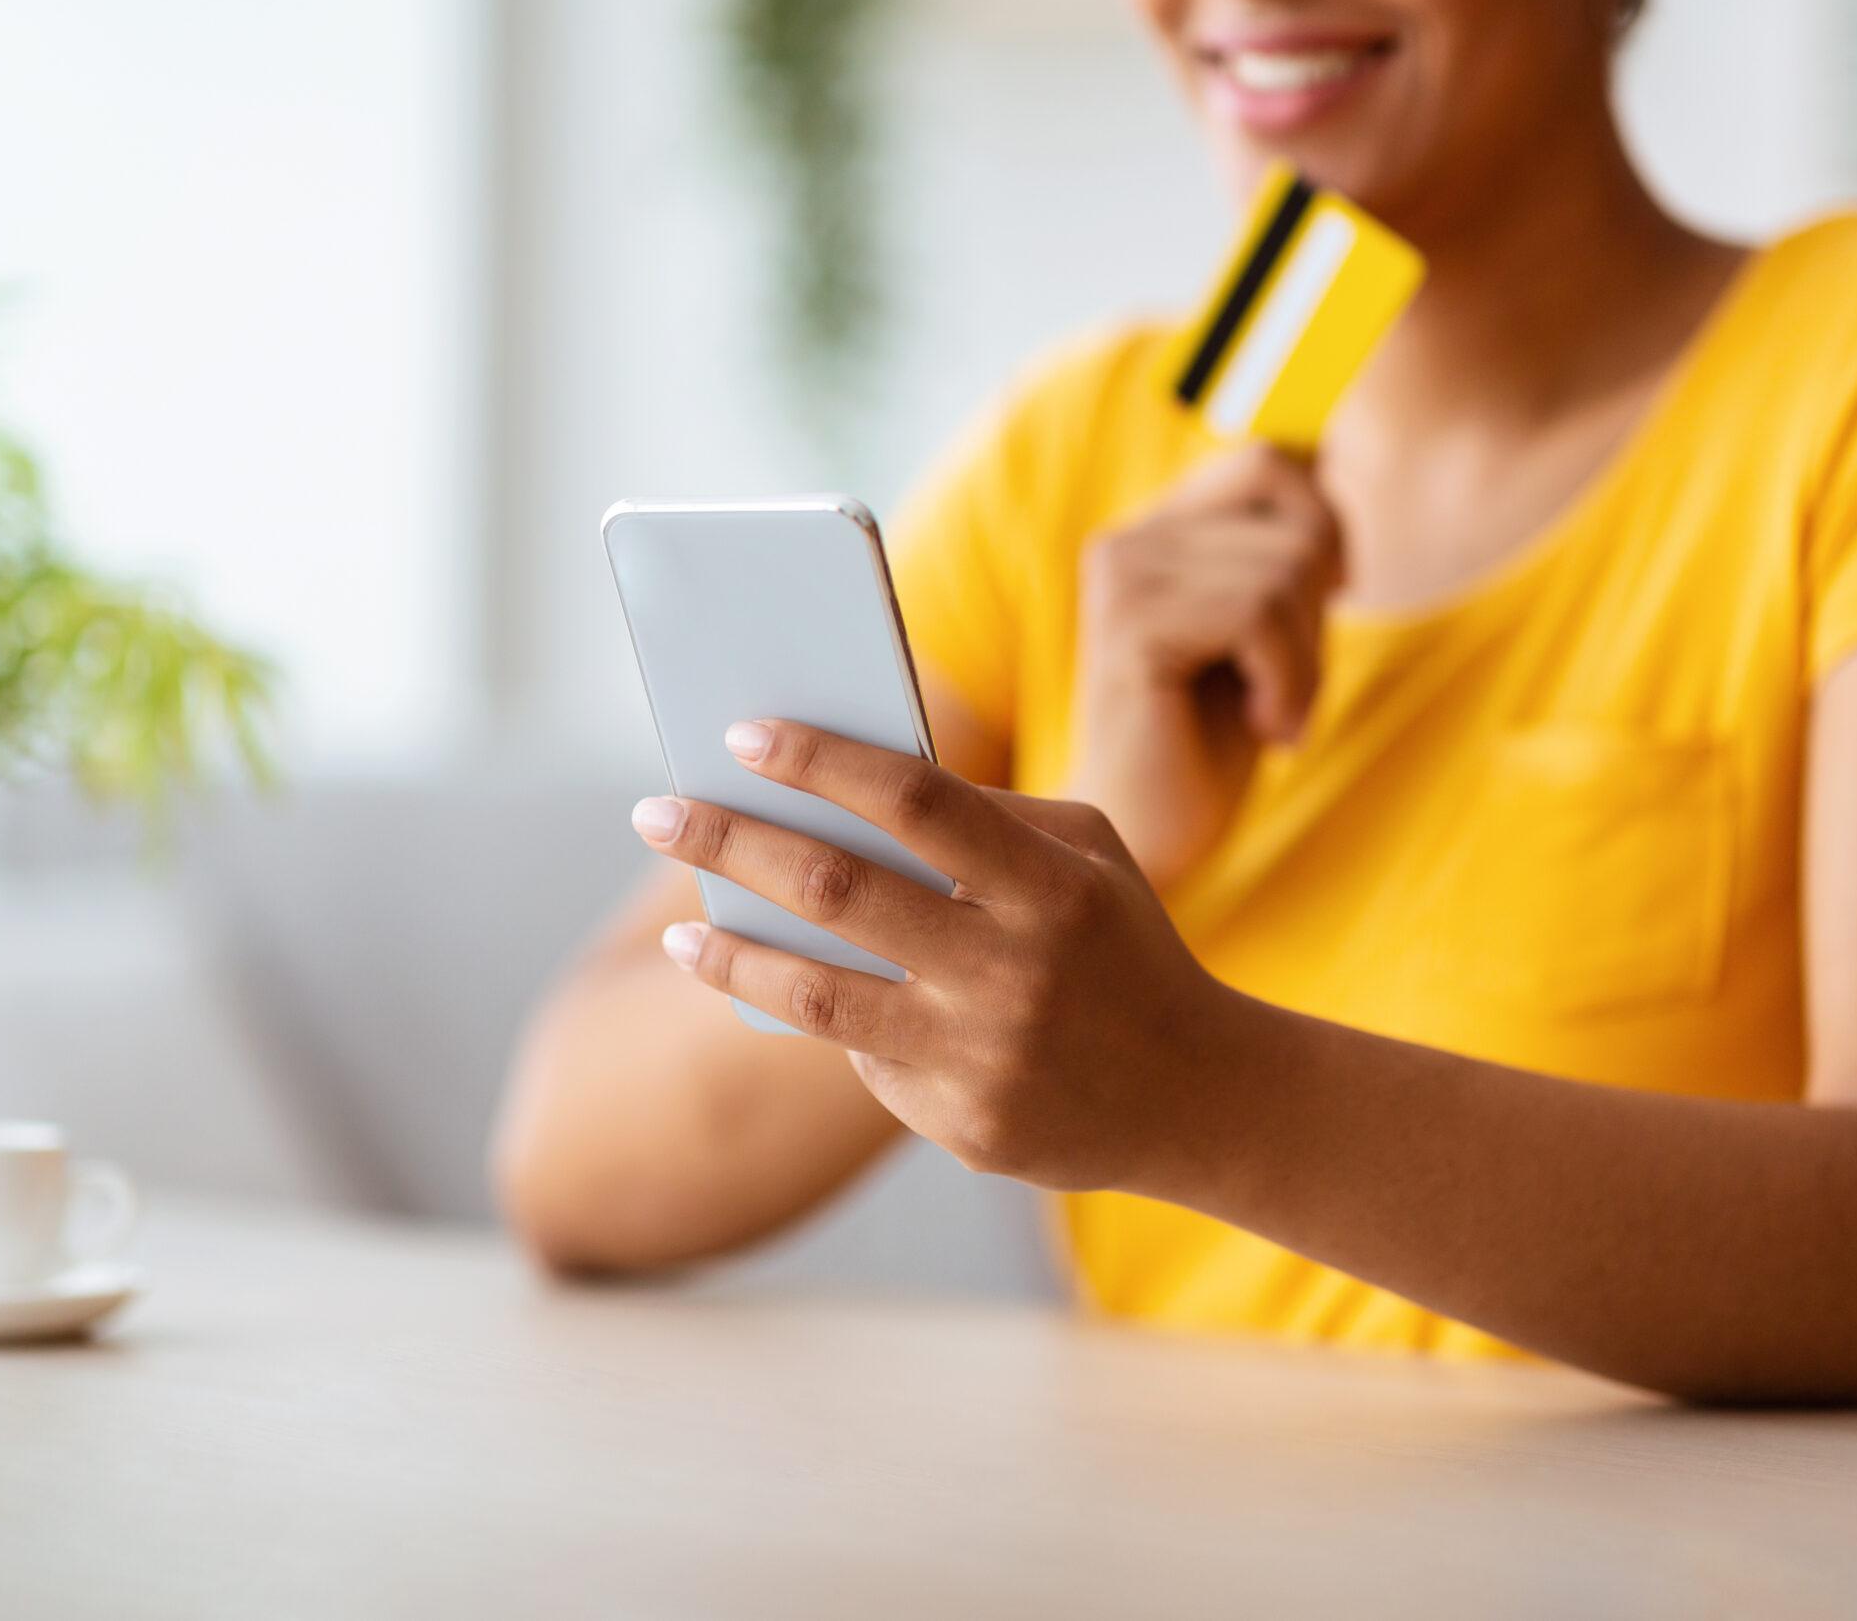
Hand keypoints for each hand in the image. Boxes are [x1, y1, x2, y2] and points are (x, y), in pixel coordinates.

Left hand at [629, 720, 1252, 1192]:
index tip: (741, 732)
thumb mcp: (1085, 858)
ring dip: (729, 953)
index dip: (819, 759)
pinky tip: (797, 999)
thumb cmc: (1120, 945)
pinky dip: (827, 1019)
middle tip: (657, 809)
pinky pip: (863, 1059)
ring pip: (815, 995)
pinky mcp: (963, 1125)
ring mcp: (982, 1056)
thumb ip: (984, 817)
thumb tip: (841, 787)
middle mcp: (1012, 969)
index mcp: (1048, 883)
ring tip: (681, 931)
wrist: (1199, 1096)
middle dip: (731, 839)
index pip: (912, 797)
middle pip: (837, 888)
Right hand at [1067, 444, 1343, 888]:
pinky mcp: (1128, 629)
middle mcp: (1126, 539)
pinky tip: (1266, 730)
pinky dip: (1289, 682)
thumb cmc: (1209, 744)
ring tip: (1274, 716)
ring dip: (1306, 662)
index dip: (1324, 527)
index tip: (1327, 605)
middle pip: (1292, 520)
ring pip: (1282, 572)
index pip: (1269, 461)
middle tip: (1289, 686)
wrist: (1149, 839)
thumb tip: (1329, 453)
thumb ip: (1285, 550)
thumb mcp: (1267, 630)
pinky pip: (1256, 616)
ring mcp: (1121, 578)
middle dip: (1318, 612)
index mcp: (1154, 530)